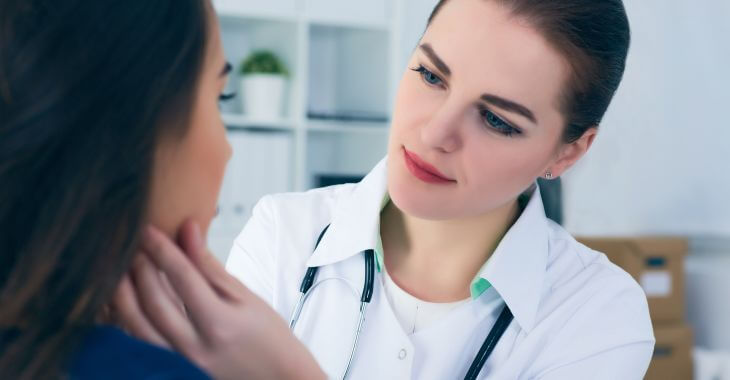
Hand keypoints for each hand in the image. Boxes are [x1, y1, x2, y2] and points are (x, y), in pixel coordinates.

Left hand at [112, 221, 325, 379]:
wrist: (277, 378)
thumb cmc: (267, 335)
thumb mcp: (245, 297)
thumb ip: (210, 266)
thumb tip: (188, 230)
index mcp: (220, 323)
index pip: (183, 278)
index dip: (162, 250)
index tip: (148, 230)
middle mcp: (196, 347)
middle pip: (155, 303)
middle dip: (140, 269)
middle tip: (133, 245)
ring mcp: (181, 363)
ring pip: (138, 328)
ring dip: (124, 296)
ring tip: (121, 270)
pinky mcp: (172, 371)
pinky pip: (139, 344)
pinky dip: (126, 321)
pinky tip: (124, 301)